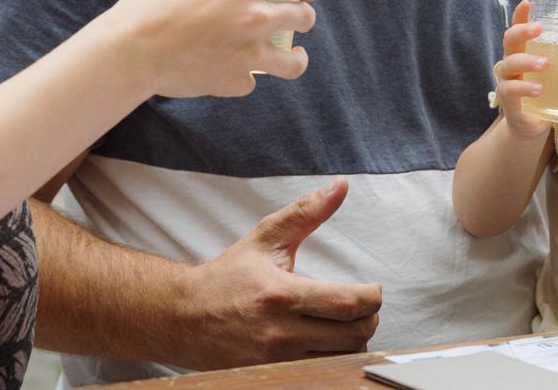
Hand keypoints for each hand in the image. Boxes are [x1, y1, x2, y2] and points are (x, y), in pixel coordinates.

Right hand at [109, 0, 316, 98]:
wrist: (131, 52)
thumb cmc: (150, 7)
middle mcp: (255, 19)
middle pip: (305, 18)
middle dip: (303, 17)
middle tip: (294, 18)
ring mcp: (248, 55)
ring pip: (296, 62)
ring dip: (295, 56)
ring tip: (290, 54)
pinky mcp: (234, 82)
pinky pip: (253, 81)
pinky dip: (246, 76)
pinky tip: (234, 69)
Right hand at [176, 178, 381, 367]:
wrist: (185, 316)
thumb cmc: (226, 276)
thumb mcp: (264, 238)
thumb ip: (305, 212)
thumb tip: (340, 186)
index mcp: (280, 293)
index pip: (346, 303)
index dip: (372, 297)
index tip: (373, 289)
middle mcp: (281, 331)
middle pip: (353, 335)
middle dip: (370, 318)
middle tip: (365, 305)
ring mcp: (279, 358)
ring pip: (343, 357)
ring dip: (355, 339)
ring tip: (346, 322)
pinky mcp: (277, 374)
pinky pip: (324, 371)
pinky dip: (335, 356)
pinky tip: (329, 340)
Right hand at [494, 1, 552, 141]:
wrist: (531, 127)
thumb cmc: (547, 95)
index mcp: (525, 52)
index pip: (519, 28)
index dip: (520, 15)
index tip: (528, 2)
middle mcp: (513, 62)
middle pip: (510, 40)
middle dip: (522, 31)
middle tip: (540, 29)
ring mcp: (508, 81)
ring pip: (510, 64)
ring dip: (527, 61)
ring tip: (545, 64)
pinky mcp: (509, 101)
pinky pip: (511, 90)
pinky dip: (524, 88)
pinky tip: (538, 89)